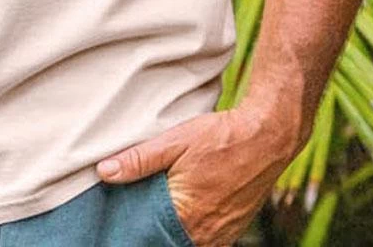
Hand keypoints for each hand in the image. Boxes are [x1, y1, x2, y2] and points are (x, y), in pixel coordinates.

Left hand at [94, 104, 298, 246]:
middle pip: (168, 242)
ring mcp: (223, 234)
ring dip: (172, 234)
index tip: (120, 226)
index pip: (149, 237)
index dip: (133, 231)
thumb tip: (104, 171)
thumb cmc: (221, 136)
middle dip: (152, 233)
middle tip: (137, 218)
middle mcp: (206, 233)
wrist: (267, 136)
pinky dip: (192, 233)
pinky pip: (207, 241)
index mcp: (186, 214)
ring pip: (188, 243)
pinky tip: (183, 217)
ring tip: (159, 215)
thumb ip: (139, 159)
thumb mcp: (175, 141)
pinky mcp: (235, 229)